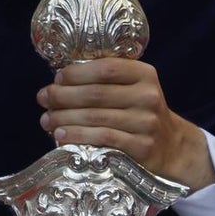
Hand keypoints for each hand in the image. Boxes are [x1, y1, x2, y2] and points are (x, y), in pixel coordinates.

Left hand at [37, 58, 214, 190]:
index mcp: (144, 74)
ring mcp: (146, 123)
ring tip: (46, 120)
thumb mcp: (132, 89)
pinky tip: (61, 136)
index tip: (57, 79)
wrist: (171, 146)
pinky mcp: (142, 146)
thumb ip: (105, 81)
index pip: (105, 68)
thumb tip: (58, 83)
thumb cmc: (140, 114)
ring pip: (95, 117)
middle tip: (43, 99)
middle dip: (62, 96)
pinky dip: (78, 137)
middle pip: (96, 94)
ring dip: (64, 118)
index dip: (76, 73)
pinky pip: (102, 139)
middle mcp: (148, 96)